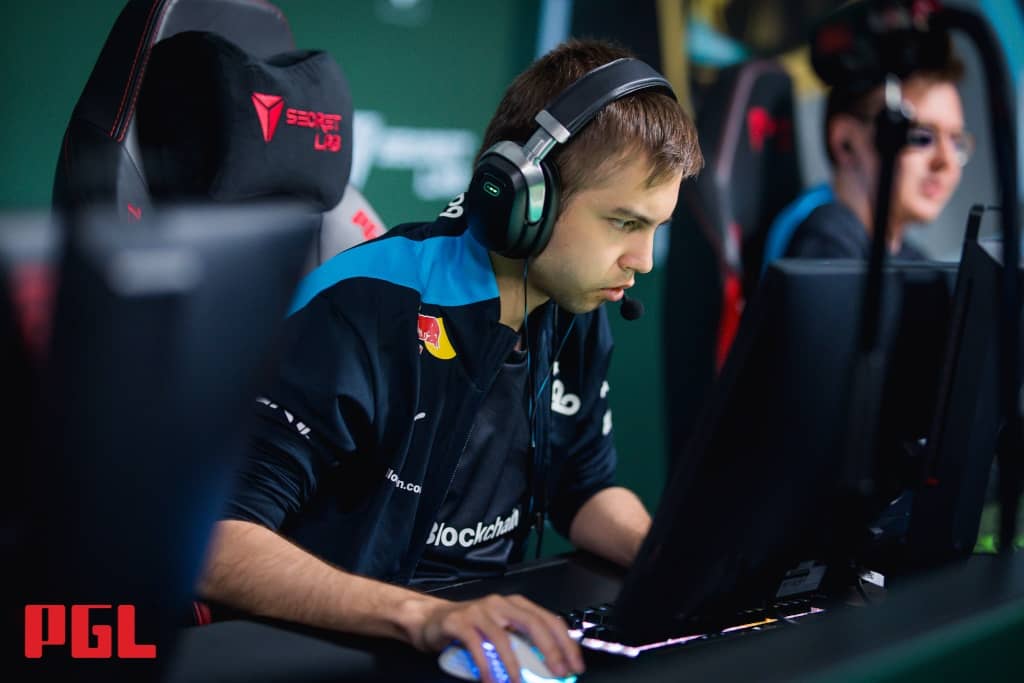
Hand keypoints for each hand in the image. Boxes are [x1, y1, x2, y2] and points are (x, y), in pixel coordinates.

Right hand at [414, 593, 583, 682]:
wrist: (430, 619)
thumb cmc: (470, 629)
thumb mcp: (500, 633)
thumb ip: (521, 644)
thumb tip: (550, 670)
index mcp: (516, 604)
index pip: (549, 619)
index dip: (565, 643)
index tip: (575, 666)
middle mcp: (500, 603)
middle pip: (533, 623)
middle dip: (550, 651)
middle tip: (559, 674)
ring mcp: (479, 611)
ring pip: (504, 638)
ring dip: (515, 665)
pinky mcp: (459, 622)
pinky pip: (476, 646)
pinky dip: (486, 667)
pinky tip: (490, 682)